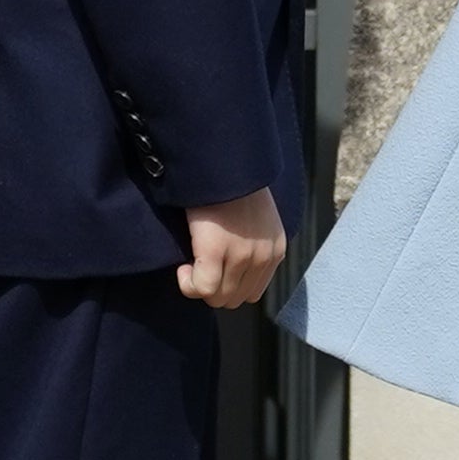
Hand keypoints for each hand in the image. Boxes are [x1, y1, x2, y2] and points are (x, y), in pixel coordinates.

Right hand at [179, 187, 290, 309]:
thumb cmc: (230, 184)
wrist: (219, 160)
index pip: (252, 292)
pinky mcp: (215, 250)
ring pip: (218, 297)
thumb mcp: (257, 217)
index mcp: (276, 249)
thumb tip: (231, 270)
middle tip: (198, 265)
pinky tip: (182, 268)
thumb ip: (253, 244)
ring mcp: (241, 255)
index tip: (213, 267)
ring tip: (190, 264)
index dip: (228, 284)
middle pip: (235, 298)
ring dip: (199, 285)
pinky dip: (188, 284)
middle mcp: (264, 256)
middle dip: (213, 288)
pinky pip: (202, 288)